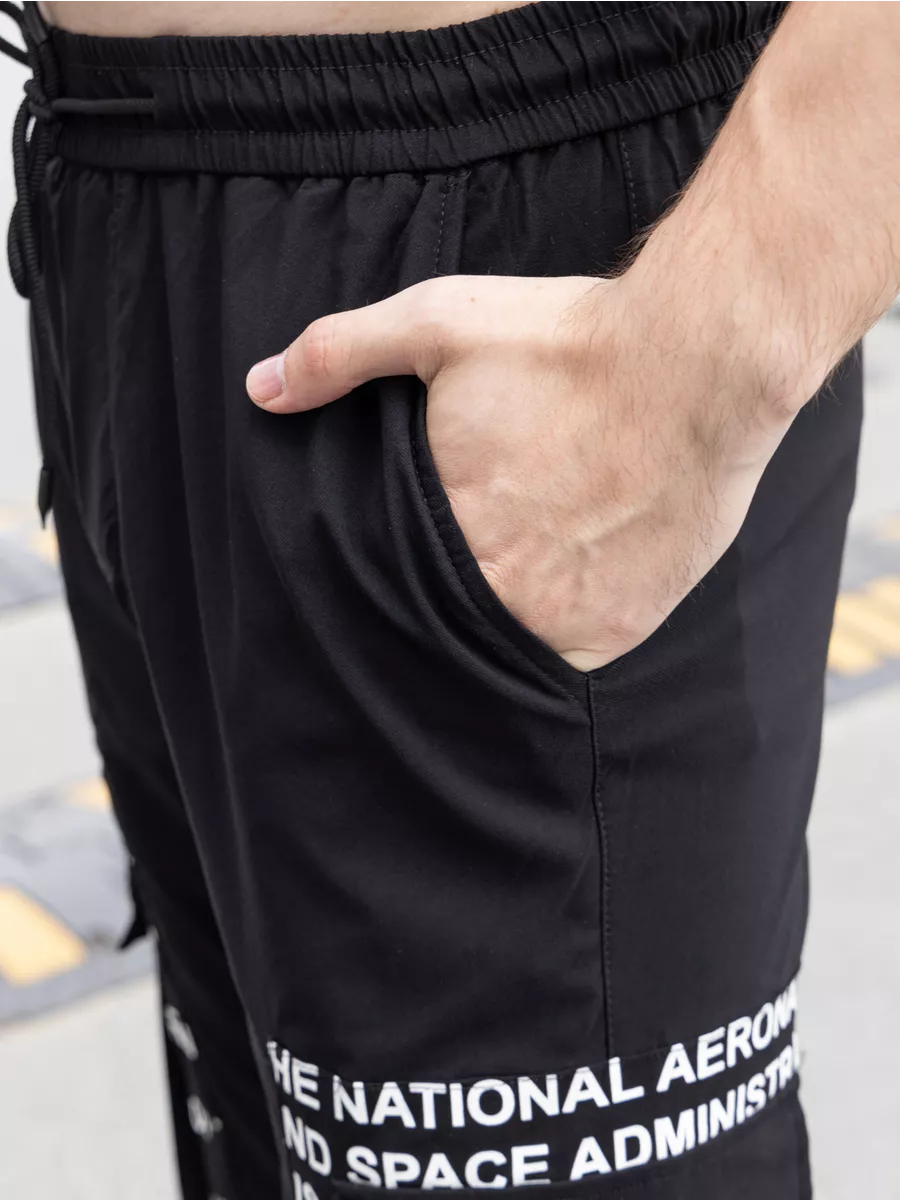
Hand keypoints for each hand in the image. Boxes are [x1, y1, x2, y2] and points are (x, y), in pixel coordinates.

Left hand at [246, 273, 795, 670]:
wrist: (701, 365)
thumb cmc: (568, 344)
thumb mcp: (442, 323)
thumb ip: (344, 353)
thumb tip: (261, 387)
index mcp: (440, 525)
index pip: (384, 577)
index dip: (387, 567)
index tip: (397, 555)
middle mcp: (494, 588)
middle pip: (439, 618)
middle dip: (441, 596)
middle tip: (462, 563)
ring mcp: (558, 620)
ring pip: (498, 645)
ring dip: (495, 621)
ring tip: (507, 580)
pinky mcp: (615, 631)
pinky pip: (564, 660)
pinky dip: (554, 635)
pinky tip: (560, 590)